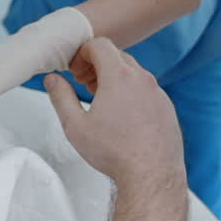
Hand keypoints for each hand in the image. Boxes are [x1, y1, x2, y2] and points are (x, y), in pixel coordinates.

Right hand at [44, 38, 184, 186]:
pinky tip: (124, 115)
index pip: (100, 44)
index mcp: (119, 76)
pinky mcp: (167, 107)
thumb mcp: (75, 125)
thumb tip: (52, 79)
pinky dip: (133, 92)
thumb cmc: (114, 152)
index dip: (83, 53)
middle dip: (98, 64)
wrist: (152, 175)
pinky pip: (147, 89)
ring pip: (134, 72)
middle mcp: (142, 78)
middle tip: (85, 84)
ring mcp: (158, 92)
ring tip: (103, 100)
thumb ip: (60, 97)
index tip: (76, 70)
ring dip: (116, 78)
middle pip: (117, 55)